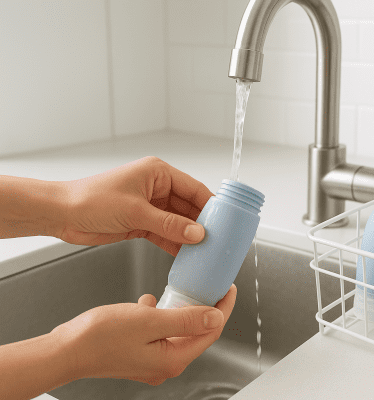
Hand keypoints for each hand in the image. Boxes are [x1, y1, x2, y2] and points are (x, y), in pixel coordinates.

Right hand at [51, 284, 236, 385]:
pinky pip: (158, 332)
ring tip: (182, 291)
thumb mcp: (149, 321)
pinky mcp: (138, 354)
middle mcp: (164, 364)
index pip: (211, 331)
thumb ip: (185, 319)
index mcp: (173, 359)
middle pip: (197, 332)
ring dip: (180, 310)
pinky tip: (148, 304)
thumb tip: (215, 316)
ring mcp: (150, 361)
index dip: (223, 308)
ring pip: (177, 330)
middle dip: (205, 308)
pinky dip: (158, 316)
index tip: (228, 289)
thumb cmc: (99, 338)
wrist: (65, 350)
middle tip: (209, 286)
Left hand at [58, 156, 213, 256]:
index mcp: (158, 173)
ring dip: (190, 237)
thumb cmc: (91, 200)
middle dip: (203, 224)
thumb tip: (198, 234)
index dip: (211, 205)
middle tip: (218, 240)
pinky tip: (186, 256)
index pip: (194, 188)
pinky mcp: (141, 223)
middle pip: (189, 207)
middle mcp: (157, 188)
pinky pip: (166, 233)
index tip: (226, 221)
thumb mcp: (135, 212)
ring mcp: (150, 206)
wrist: (61, 215)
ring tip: (206, 251)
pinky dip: (175, 244)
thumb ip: (169, 224)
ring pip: (179, 222)